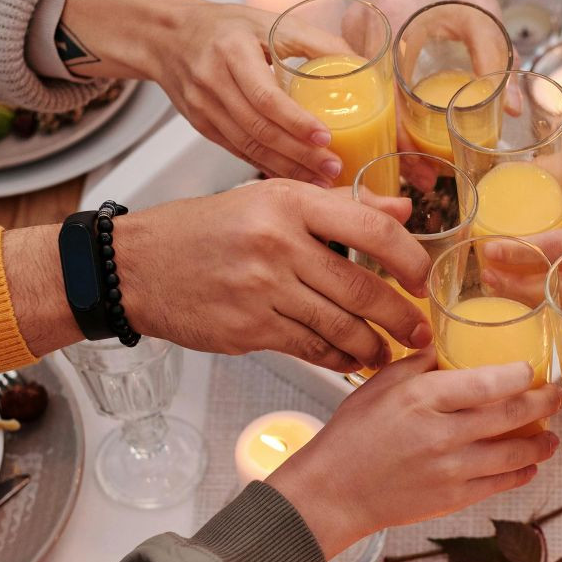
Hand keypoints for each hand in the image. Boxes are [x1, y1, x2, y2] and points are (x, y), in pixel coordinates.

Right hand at [5, 182, 433, 369]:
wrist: (137, 266)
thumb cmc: (208, 230)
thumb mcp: (271, 200)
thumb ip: (340, 208)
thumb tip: (402, 215)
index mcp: (289, 203)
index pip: (370, 230)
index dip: (408, 260)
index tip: (424, 280)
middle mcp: (278, 244)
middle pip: (361, 288)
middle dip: (400, 316)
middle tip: (420, 331)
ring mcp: (262, 290)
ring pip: (339, 326)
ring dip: (371, 346)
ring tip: (387, 353)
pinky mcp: (248, 329)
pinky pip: (308, 348)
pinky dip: (336, 358)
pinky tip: (349, 361)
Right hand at [58, 0, 349, 185]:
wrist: (169, 37)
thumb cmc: (225, 26)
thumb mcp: (267, 20)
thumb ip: (312, 40)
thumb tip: (360, 63)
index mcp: (231, 51)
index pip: (264, 95)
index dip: (295, 120)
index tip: (325, 136)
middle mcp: (212, 81)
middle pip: (257, 127)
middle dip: (298, 153)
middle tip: (332, 167)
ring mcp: (203, 108)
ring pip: (247, 145)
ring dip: (286, 167)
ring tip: (321, 179)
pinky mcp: (202, 126)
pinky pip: (237, 151)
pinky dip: (266, 166)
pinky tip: (291, 176)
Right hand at [271, 352, 561, 556]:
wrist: (334, 493)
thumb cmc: (353, 435)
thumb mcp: (380, 385)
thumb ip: (420, 364)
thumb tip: (450, 344)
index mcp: (423, 398)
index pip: (488, 382)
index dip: (520, 375)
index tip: (533, 369)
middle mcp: (442, 434)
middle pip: (511, 415)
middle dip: (544, 403)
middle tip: (557, 395)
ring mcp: (451, 470)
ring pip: (514, 454)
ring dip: (540, 442)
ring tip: (551, 435)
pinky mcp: (454, 499)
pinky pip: (501, 484)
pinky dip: (521, 472)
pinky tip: (529, 464)